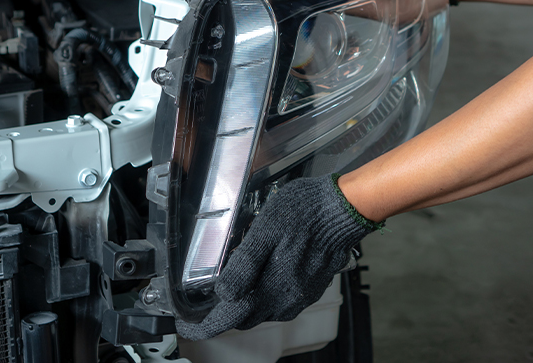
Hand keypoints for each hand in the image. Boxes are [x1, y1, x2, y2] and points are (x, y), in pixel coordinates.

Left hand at [176, 174, 382, 340]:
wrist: (344, 208)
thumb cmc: (306, 212)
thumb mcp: (265, 230)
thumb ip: (244, 265)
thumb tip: (224, 294)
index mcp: (272, 289)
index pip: (229, 320)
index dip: (204, 325)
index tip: (189, 324)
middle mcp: (287, 300)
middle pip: (244, 317)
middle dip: (224, 312)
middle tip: (208, 298)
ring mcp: (302, 295)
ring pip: (263, 309)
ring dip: (247, 300)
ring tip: (237, 278)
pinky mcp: (311, 287)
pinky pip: (281, 299)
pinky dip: (266, 292)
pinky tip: (264, 270)